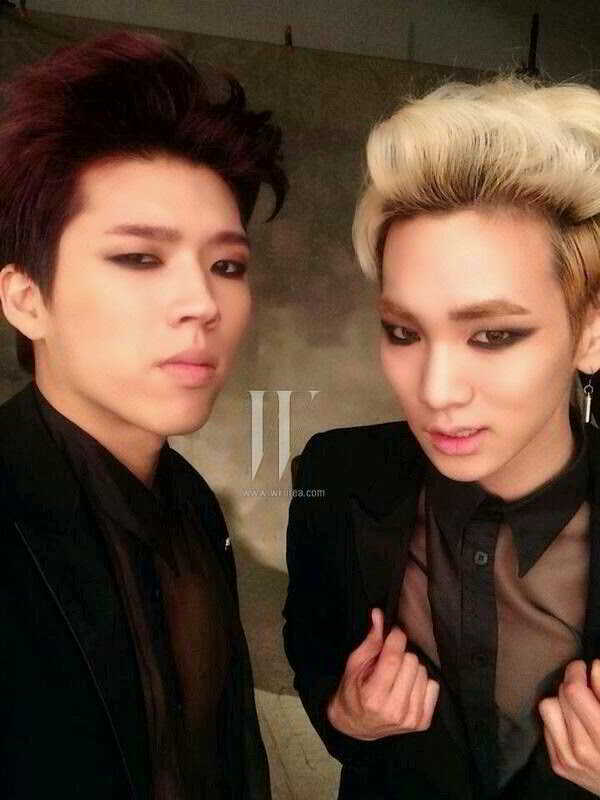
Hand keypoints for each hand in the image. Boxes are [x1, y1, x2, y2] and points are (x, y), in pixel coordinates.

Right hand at [326, 607, 438, 740]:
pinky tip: (408, 686)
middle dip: (401, 654)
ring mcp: (410, 718)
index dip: (396, 638)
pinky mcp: (422, 722)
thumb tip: (379, 614)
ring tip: (397, 676)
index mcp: (374, 695)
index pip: (394, 657)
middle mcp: (394, 710)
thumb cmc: (354, 691)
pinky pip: (434, 686)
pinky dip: (421, 682)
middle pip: (411, 661)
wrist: (357, 725)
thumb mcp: (355, 665)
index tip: (393, 633)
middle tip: (389, 661)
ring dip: (411, 669)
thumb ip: (370, 641)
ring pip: (423, 672)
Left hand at [539, 659, 599, 794]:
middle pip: (562, 695)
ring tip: (579, 705)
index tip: (584, 666)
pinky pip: (546, 725)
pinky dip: (559, 719)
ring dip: (562, 701)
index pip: (573, 691)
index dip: (577, 671)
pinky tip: (575, 724)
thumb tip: (594, 666)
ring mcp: (569, 760)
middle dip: (573, 683)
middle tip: (586, 685)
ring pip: (547, 706)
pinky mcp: (559, 765)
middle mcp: (583, 750)